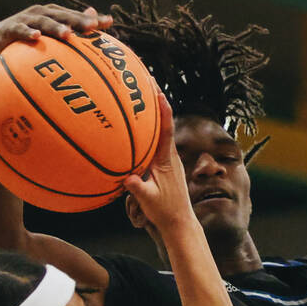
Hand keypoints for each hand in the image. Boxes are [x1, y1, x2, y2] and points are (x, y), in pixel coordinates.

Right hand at [0, 3, 111, 77]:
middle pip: (62, 15)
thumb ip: (72, 28)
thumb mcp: (49, 37)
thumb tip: (96, 18)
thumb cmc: (27, 43)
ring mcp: (24, 20)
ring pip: (43, 21)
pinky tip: (36, 37)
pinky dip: (27, 32)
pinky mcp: (9, 28)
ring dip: (55, 27)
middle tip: (92, 26)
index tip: (109, 23)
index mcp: (53, 15)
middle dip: (77, 19)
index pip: (75, 16)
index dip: (91, 18)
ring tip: (68, 34)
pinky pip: (18, 30)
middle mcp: (40, 13)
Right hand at [123, 94, 190, 231]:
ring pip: (157, 134)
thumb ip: (139, 188)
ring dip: (150, 116)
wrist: (179, 223)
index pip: (166, 130)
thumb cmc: (165, 211)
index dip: (163, 110)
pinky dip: (144, 134)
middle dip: (154, 103)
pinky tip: (134, 130)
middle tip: (146, 82)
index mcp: (167, 160)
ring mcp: (165, 161)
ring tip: (139, 97)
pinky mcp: (161, 168)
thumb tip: (128, 178)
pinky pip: (151, 146)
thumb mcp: (149, 199)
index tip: (158, 91)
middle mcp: (168, 156)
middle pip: (161, 124)